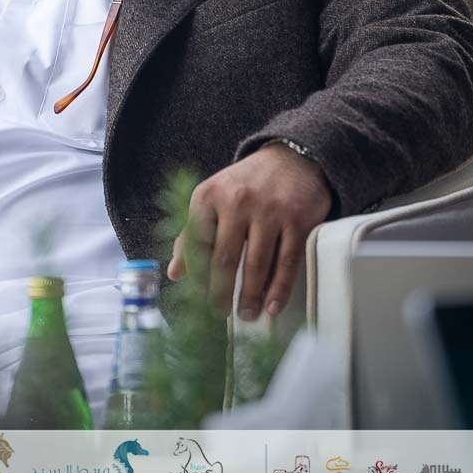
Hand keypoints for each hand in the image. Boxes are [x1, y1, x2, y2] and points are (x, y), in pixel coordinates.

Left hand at [166, 142, 332, 319]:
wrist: (290, 158)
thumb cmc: (246, 184)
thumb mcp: (213, 198)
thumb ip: (192, 233)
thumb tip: (175, 272)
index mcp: (209, 196)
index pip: (196, 244)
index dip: (197, 275)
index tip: (200, 294)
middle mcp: (237, 201)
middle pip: (224, 259)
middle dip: (221, 292)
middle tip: (220, 312)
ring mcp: (269, 210)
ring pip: (256, 265)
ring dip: (250, 296)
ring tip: (247, 314)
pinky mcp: (297, 220)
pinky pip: (286, 262)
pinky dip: (278, 289)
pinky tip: (272, 305)